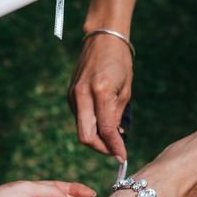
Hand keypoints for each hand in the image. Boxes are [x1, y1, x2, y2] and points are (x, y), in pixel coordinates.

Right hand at [69, 33, 132, 160]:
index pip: (105, 129)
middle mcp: (82, 95)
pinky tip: (103, 123)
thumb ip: (117, 116)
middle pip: (86, 136)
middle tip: (114, 151)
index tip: (122, 156)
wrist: (102, 39)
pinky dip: (91, 126)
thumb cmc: (119, 62)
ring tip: (112, 137)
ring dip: (96, 138)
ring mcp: (73, 95)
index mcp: (100, 92)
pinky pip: (80, 119)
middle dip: (100, 148)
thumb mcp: (125, 90)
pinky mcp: (70, 95)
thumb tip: (114, 139)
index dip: (114, 146)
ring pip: (82, 129)